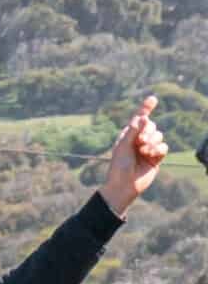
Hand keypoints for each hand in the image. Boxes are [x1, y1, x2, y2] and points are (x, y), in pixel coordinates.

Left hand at [100, 93, 168, 215]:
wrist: (125, 184)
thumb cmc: (119, 165)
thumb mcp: (123, 146)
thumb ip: (133, 132)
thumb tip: (144, 118)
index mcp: (128, 134)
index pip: (139, 119)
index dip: (146, 108)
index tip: (153, 98)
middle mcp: (139, 139)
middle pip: (152, 126)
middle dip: (147, 132)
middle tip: (139, 142)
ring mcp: (148, 148)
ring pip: (159, 136)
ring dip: (152, 142)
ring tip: (143, 152)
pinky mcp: (156, 157)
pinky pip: (164, 147)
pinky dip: (158, 150)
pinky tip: (151, 156)